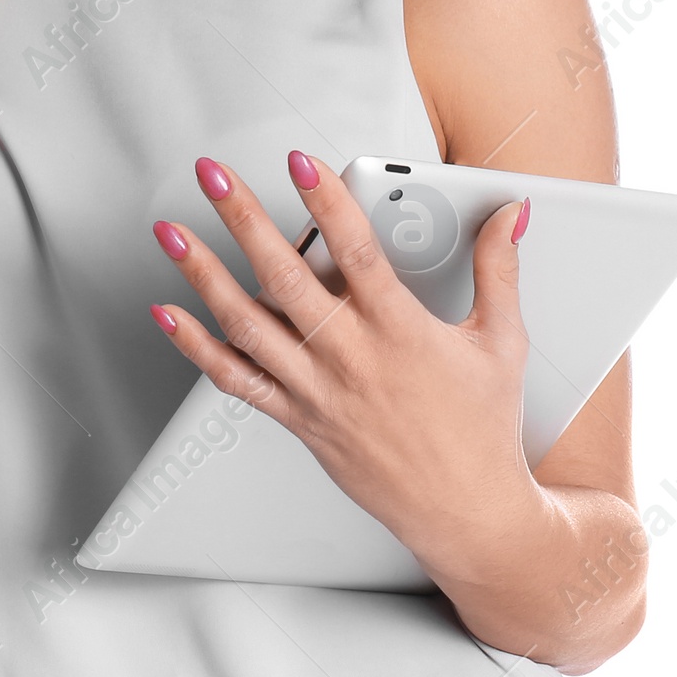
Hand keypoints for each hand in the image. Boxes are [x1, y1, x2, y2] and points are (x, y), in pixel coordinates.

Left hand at [148, 152, 538, 579]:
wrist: (467, 515)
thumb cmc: (484, 430)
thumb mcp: (503, 342)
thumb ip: (498, 269)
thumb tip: (507, 215)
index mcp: (402, 331)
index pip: (357, 253)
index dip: (326, 202)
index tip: (300, 161)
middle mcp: (351, 359)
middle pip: (285, 278)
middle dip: (243, 220)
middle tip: (213, 176)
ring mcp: (318, 391)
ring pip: (247, 326)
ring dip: (203, 275)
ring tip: (171, 232)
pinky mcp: (299, 420)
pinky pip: (237, 381)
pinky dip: (196, 348)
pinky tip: (168, 313)